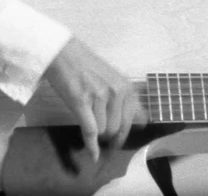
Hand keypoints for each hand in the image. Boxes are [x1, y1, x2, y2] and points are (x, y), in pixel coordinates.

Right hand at [42, 37, 146, 161]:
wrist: (64, 53)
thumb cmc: (87, 67)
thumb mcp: (114, 79)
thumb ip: (127, 99)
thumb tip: (143, 122)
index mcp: (126, 87)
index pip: (132, 122)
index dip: (123, 134)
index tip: (117, 142)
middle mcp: (116, 92)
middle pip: (115, 130)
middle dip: (106, 133)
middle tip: (95, 125)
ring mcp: (99, 96)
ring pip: (101, 131)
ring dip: (94, 129)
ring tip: (86, 114)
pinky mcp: (81, 102)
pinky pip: (90, 130)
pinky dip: (91, 146)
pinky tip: (94, 154)